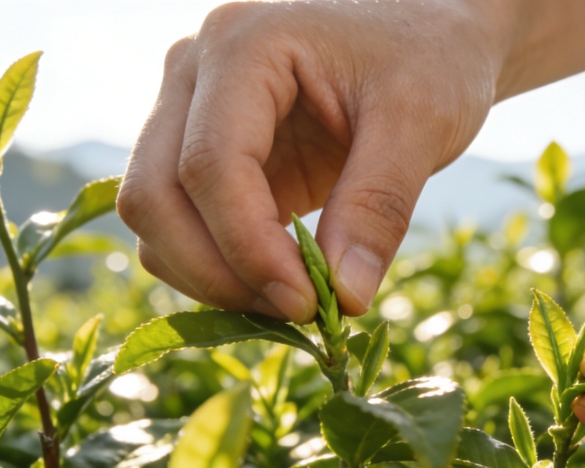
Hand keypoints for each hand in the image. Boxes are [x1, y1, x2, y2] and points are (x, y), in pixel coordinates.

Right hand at [117, 1, 510, 320]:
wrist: (430, 37)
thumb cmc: (430, 60)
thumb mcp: (422, 123)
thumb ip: (380, 206)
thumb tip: (345, 298)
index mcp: (243, 46)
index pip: (210, 165)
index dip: (249, 248)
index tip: (309, 303)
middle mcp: (195, 73)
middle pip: (154, 195)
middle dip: (217, 272)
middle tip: (300, 312)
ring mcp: (191, 113)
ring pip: (155, 218)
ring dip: (212, 277)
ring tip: (297, 301)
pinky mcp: (208, 154)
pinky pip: (184, 226)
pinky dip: (221, 268)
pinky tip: (284, 284)